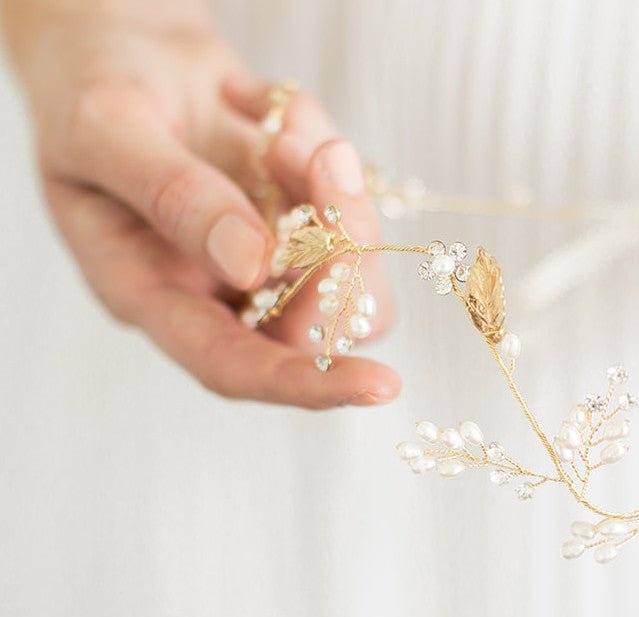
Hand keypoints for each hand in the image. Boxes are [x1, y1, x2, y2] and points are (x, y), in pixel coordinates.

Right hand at [7, 5, 398, 406]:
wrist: (127, 46)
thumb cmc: (91, 89)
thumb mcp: (106, 129)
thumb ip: (173, 196)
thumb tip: (250, 266)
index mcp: (151, 294)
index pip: (233, 366)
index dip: (305, 383)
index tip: (381, 384)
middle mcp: (218, 290)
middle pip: (317, 323)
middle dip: (340, 248)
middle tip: (323, 160)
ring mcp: (270, 254)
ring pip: (353, 275)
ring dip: (339, 200)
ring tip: (287, 133)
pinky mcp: (305, 216)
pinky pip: (352, 208)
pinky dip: (329, 156)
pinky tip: (278, 114)